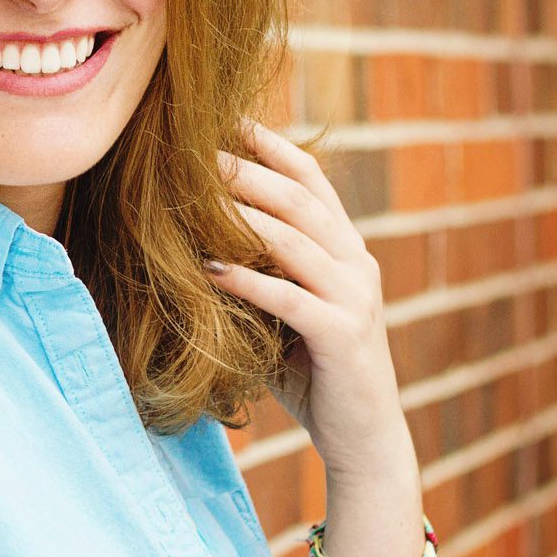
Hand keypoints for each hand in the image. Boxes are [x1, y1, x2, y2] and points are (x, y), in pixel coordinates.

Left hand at [205, 117, 410, 477]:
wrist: (362, 437)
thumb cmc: (312, 371)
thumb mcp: (286, 309)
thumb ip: (263, 270)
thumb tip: (196, 234)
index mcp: (345, 250)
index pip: (311, 181)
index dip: (272, 145)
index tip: (226, 118)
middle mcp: (356, 264)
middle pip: (298, 199)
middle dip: (246, 168)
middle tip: (196, 146)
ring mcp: (355, 298)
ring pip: (295, 239)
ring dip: (241, 213)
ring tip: (194, 193)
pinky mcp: (342, 335)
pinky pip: (288, 298)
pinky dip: (248, 279)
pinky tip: (209, 267)